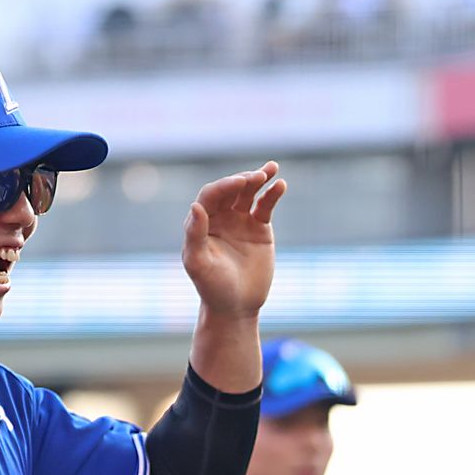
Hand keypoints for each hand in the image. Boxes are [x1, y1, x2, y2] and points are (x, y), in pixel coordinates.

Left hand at [182, 162, 283, 319]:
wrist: (236, 305)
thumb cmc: (212, 287)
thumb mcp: (198, 263)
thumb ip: (195, 234)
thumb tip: (195, 206)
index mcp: (201, 221)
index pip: (211, 195)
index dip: (224, 186)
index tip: (240, 182)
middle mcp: (220, 216)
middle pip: (231, 189)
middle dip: (243, 180)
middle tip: (256, 176)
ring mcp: (240, 220)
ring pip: (249, 193)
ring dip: (259, 179)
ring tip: (271, 169)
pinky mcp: (259, 227)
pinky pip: (265, 206)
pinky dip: (272, 194)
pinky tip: (280, 185)